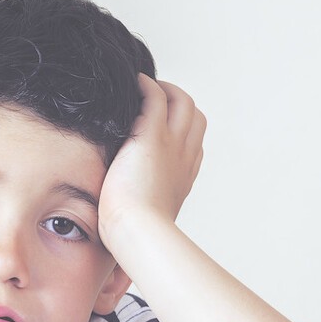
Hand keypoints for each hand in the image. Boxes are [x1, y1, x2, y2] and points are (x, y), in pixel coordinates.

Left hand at [98, 73, 205, 243]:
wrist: (139, 233)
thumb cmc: (138, 238)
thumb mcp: (147, 223)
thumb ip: (141, 213)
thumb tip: (126, 231)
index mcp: (185, 175)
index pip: (193, 141)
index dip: (181, 129)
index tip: (162, 127)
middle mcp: (185, 156)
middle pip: (194, 115)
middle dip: (178, 101)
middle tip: (153, 98)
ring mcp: (171, 143)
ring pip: (180, 99)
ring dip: (164, 88)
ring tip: (142, 86)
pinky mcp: (151, 135)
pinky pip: (155, 96)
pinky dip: (145, 85)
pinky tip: (131, 83)